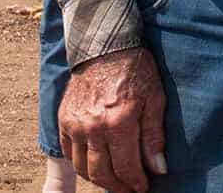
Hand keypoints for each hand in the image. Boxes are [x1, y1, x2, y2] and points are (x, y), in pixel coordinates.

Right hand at [58, 45, 166, 192]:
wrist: (106, 44)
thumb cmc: (135, 69)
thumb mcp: (155, 98)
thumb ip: (154, 135)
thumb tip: (158, 168)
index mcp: (119, 122)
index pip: (126, 168)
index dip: (135, 182)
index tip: (143, 187)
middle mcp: (93, 127)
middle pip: (103, 173)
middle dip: (118, 187)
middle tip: (128, 189)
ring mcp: (75, 124)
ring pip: (83, 168)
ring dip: (98, 179)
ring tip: (113, 180)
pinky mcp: (64, 119)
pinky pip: (69, 153)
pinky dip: (80, 164)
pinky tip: (94, 164)